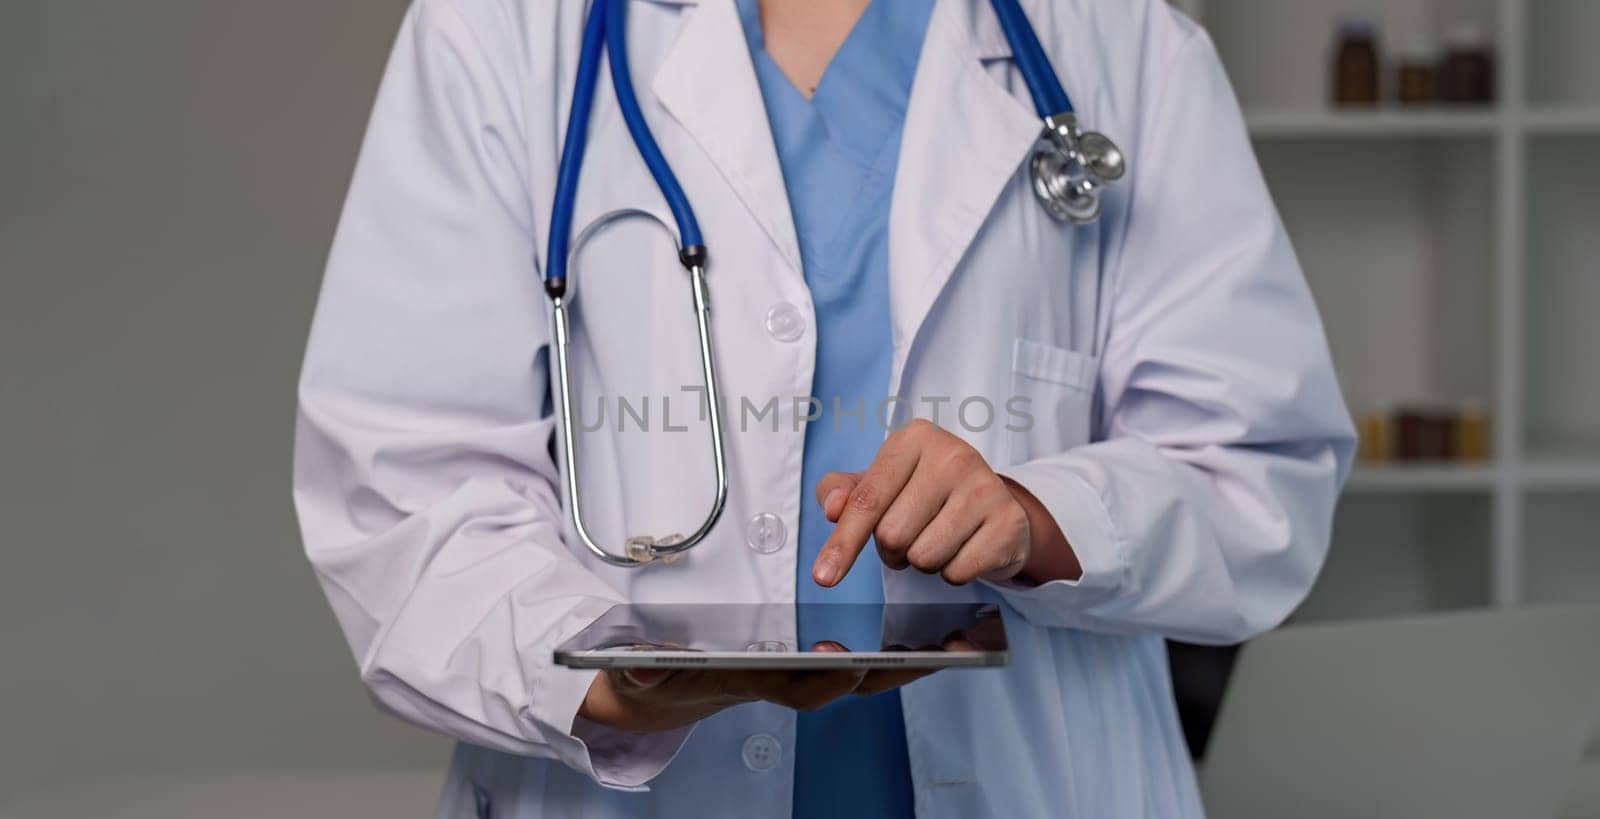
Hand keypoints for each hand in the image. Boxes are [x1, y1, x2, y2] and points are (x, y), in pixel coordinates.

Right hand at [578, 655, 935, 734]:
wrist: (657, 679)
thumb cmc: (657, 672)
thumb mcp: (641, 671)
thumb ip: (643, 669)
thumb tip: (647, 668)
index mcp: (753, 681)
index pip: (799, 686)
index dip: (828, 676)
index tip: (851, 661)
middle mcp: (787, 679)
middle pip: (850, 680)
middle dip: (893, 668)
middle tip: (936, 650)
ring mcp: (805, 670)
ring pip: (867, 669)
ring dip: (908, 658)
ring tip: (954, 639)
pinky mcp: (815, 657)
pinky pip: (865, 655)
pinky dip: (897, 646)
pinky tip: (928, 632)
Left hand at [812, 419, 1080, 587]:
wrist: (992, 504)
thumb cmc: (923, 493)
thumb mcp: (879, 483)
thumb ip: (841, 491)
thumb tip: (834, 509)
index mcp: (915, 438)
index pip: (867, 500)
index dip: (843, 543)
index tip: (823, 577)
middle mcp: (953, 454)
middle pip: (893, 535)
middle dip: (892, 549)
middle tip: (911, 533)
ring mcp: (985, 486)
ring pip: (924, 558)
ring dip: (923, 562)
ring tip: (938, 538)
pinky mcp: (1009, 521)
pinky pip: (957, 573)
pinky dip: (952, 572)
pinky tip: (964, 548)